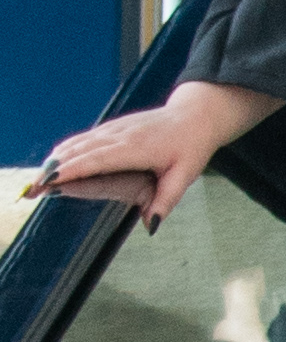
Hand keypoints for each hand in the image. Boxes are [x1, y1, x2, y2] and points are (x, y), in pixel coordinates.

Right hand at [31, 79, 275, 225]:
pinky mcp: (113, 128)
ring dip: (57, 159)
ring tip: (39, 178)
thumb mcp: (185, 175)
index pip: (96, 160)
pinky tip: (55, 160)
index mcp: (136, 148)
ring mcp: (115, 129)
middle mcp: (120, 136)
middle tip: (35, 186)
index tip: (52, 180)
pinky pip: (85, 138)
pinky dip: (67, 149)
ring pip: (79, 143)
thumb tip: (149, 225)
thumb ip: (166, 200)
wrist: (195, 116)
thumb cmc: (191, 146)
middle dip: (55, 169)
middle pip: (80, 152)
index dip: (72, 169)